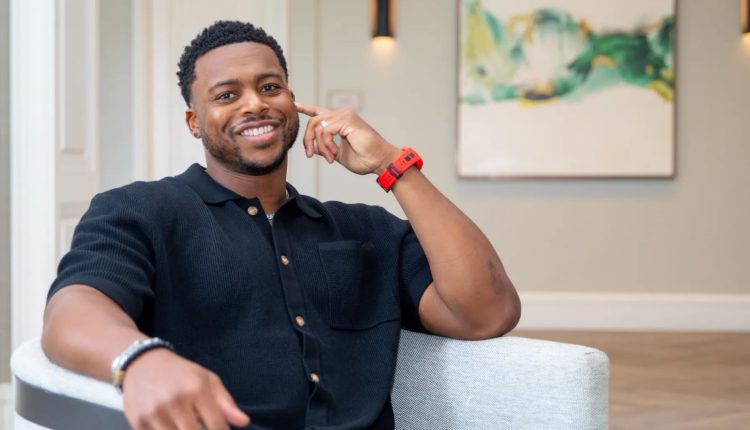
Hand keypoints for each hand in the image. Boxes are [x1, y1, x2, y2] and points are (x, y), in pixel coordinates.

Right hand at [122, 348, 249, 429]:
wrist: (142, 364)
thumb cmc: (181, 374)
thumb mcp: (207, 380)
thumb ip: (226, 403)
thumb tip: (244, 423)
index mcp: (197, 389)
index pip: (217, 425)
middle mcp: (175, 401)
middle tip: (202, 426)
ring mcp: (155, 413)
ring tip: (186, 424)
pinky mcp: (138, 422)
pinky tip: (171, 426)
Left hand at [295, 102, 400, 174]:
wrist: (380, 161)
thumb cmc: (364, 158)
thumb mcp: (337, 154)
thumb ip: (324, 147)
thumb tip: (312, 146)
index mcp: (340, 121)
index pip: (319, 112)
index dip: (306, 108)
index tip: (295, 104)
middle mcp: (342, 115)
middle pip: (313, 121)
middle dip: (308, 139)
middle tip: (309, 154)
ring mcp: (345, 116)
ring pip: (317, 126)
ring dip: (320, 145)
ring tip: (330, 158)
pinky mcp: (347, 120)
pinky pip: (326, 131)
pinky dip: (327, 144)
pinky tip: (334, 153)